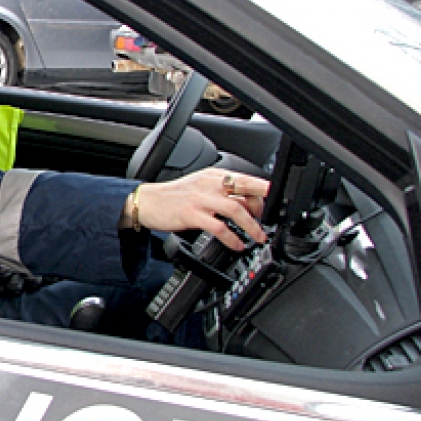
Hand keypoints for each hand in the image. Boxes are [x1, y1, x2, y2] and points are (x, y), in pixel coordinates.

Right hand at [120, 168, 269, 250]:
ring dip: (251, 225)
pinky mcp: (192, 214)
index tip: (275, 203)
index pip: (246, 178)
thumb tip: (247, 204)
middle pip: (244, 190)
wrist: (147, 202)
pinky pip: (218, 227)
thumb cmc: (174, 197)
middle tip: (266, 222)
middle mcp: (209, 184)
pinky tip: (237, 245)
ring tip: (259, 237)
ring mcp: (200, 199)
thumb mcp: (200, 186)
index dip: (264, 190)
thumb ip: (221, 191)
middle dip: (261, 208)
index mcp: (213, 175)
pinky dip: (232, 238)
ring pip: (234, 209)